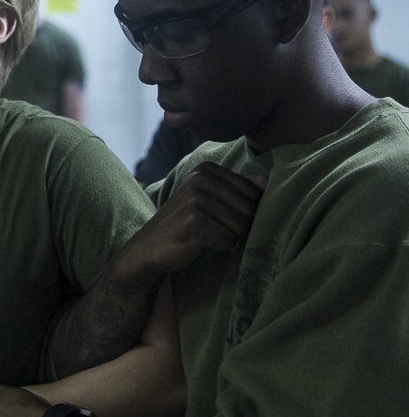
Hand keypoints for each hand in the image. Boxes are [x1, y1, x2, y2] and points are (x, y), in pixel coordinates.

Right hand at [121, 162, 265, 278]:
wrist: (149, 247)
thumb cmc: (185, 224)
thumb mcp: (209, 200)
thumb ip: (238, 187)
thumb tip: (267, 181)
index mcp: (207, 169)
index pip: (255, 191)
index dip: (245, 211)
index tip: (220, 216)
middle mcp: (201, 179)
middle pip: (250, 209)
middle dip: (238, 226)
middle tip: (213, 229)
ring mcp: (195, 198)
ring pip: (242, 225)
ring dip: (228, 237)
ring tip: (206, 235)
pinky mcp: (192, 221)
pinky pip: (228, 239)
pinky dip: (219, 246)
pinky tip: (200, 243)